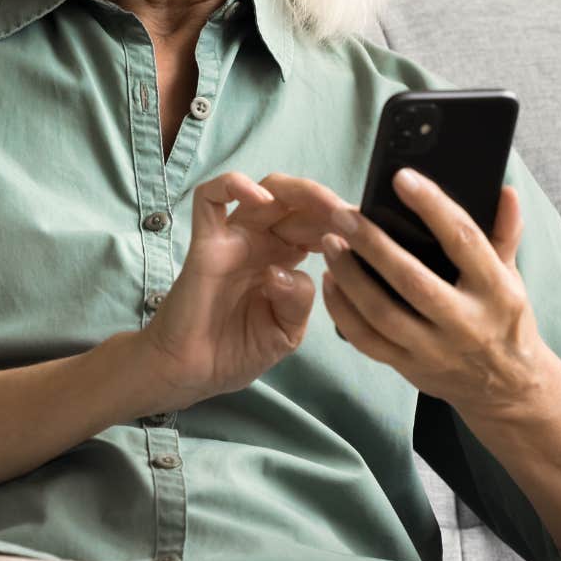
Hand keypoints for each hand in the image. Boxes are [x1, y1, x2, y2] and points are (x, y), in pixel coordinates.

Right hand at [138, 171, 328, 410]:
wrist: (191, 374)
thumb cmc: (235, 351)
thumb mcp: (285, 333)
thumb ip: (298, 302)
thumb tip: (287, 270)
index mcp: (285, 259)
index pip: (319, 225)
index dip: (344, 224)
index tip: (370, 232)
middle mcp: (262, 242)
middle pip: (298, 203)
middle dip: (329, 205)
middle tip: (352, 216)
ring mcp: (234, 238)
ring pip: (264, 189)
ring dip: (298, 191)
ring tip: (322, 205)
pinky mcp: (205, 242)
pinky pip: (210, 198)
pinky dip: (233, 185)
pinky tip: (261, 198)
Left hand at [321, 167, 560, 421]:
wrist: (506, 386)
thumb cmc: (504, 318)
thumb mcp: (512, 275)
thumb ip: (504, 232)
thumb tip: (504, 190)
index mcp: (496, 291)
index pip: (463, 240)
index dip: (432, 206)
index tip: (402, 178)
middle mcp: (466, 323)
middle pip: (412, 280)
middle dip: (374, 245)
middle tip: (344, 215)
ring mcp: (435, 350)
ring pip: (383, 314)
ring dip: (351, 276)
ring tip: (330, 243)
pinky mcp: (411, 368)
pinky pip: (368, 341)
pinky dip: (343, 312)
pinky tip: (330, 283)